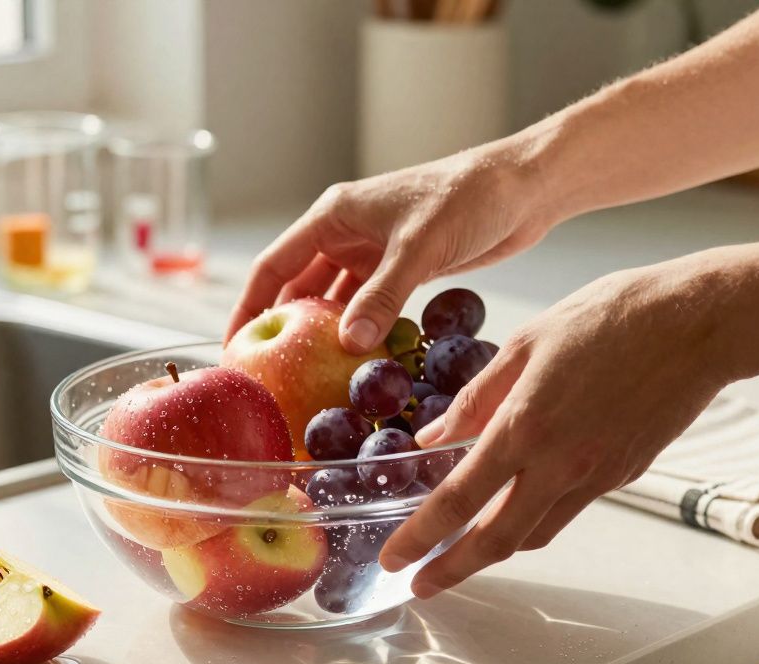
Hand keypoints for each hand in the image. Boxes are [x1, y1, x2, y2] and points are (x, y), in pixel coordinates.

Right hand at [224, 141, 557, 352]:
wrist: (524, 188)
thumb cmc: (469, 198)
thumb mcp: (420, 248)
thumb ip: (383, 296)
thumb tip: (348, 346)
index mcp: (333, 216)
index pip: (274, 266)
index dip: (249, 307)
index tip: (234, 347)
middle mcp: (345, 234)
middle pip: (298, 288)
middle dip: (281, 329)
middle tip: (268, 375)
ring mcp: (373, 253)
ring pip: (334, 302)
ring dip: (324, 336)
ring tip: (307, 380)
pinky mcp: (401, 270)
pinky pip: (368, 308)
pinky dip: (361, 334)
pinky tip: (358, 365)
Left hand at [379, 262, 735, 597]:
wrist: (697, 323)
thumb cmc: (611, 317)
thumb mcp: (525, 344)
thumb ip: (475, 398)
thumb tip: (433, 436)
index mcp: (526, 427)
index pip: (459, 500)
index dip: (421, 538)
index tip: (395, 558)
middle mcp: (561, 463)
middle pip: (497, 540)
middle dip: (453, 570)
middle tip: (421, 584)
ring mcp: (596, 475)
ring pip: (536, 533)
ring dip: (495, 550)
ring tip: (462, 552)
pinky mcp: (623, 475)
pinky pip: (568, 509)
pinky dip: (535, 518)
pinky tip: (518, 504)